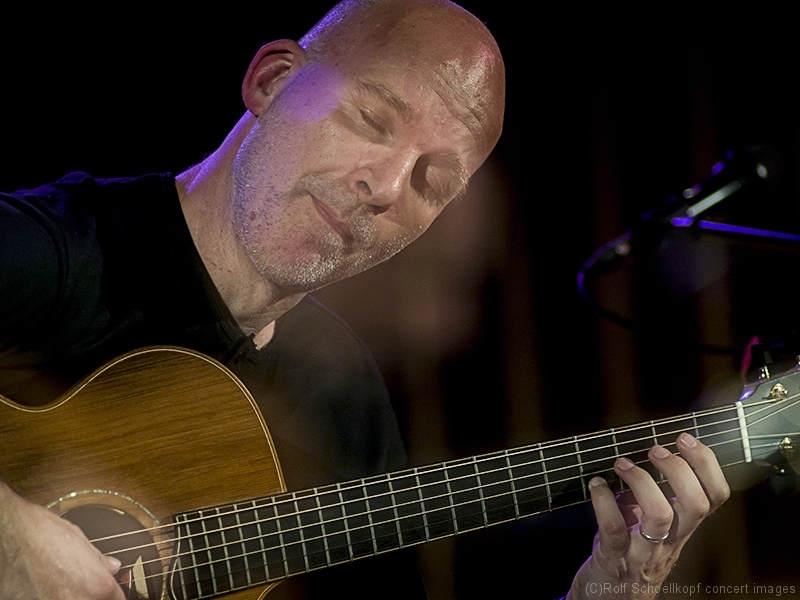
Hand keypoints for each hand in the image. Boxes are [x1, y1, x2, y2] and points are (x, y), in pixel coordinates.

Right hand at [0, 482, 124, 599]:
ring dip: (68, 597)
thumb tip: (111, 567)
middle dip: (91, 595)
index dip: (112, 592)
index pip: (117, 599)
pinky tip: (40, 588)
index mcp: (96, 586)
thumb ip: (98, 560)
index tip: (109, 589)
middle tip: (79, 583)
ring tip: (57, 584)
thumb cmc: (38, 532)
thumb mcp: (78, 540)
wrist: (4, 533)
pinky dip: (44, 598)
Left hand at [567, 432, 729, 599]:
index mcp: (682, 529)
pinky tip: (596, 485)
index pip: (715, 497)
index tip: (687, 440)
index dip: (707, 465)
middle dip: (678, 469)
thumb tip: (647, 455)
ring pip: (660, 516)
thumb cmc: (628, 558)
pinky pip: (614, 528)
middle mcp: (670, 541)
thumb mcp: (649, 528)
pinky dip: (604, 501)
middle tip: (656, 449)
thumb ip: (652, 497)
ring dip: (642, 482)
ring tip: (623, 464)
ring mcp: (644, 552)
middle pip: (695, 504)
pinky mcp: (615, 559)